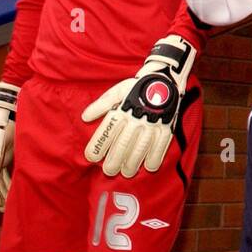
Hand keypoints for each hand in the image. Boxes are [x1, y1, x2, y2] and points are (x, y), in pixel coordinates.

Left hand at [81, 36, 195, 177]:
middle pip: (123, 144)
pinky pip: (161, 145)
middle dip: (114, 160)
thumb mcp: (116, 91)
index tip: (91, 157)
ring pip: (140, 148)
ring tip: (126, 172)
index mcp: (122, 109)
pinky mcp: (166, 127)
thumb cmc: (136, 86)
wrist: (164, 79)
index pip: (107, 131)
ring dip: (132, 163)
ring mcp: (152, 123)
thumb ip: (100, 104)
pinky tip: (149, 167)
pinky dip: (155, 157)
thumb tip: (85, 117)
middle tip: (108, 171)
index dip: (98, 145)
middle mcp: (136, 118)